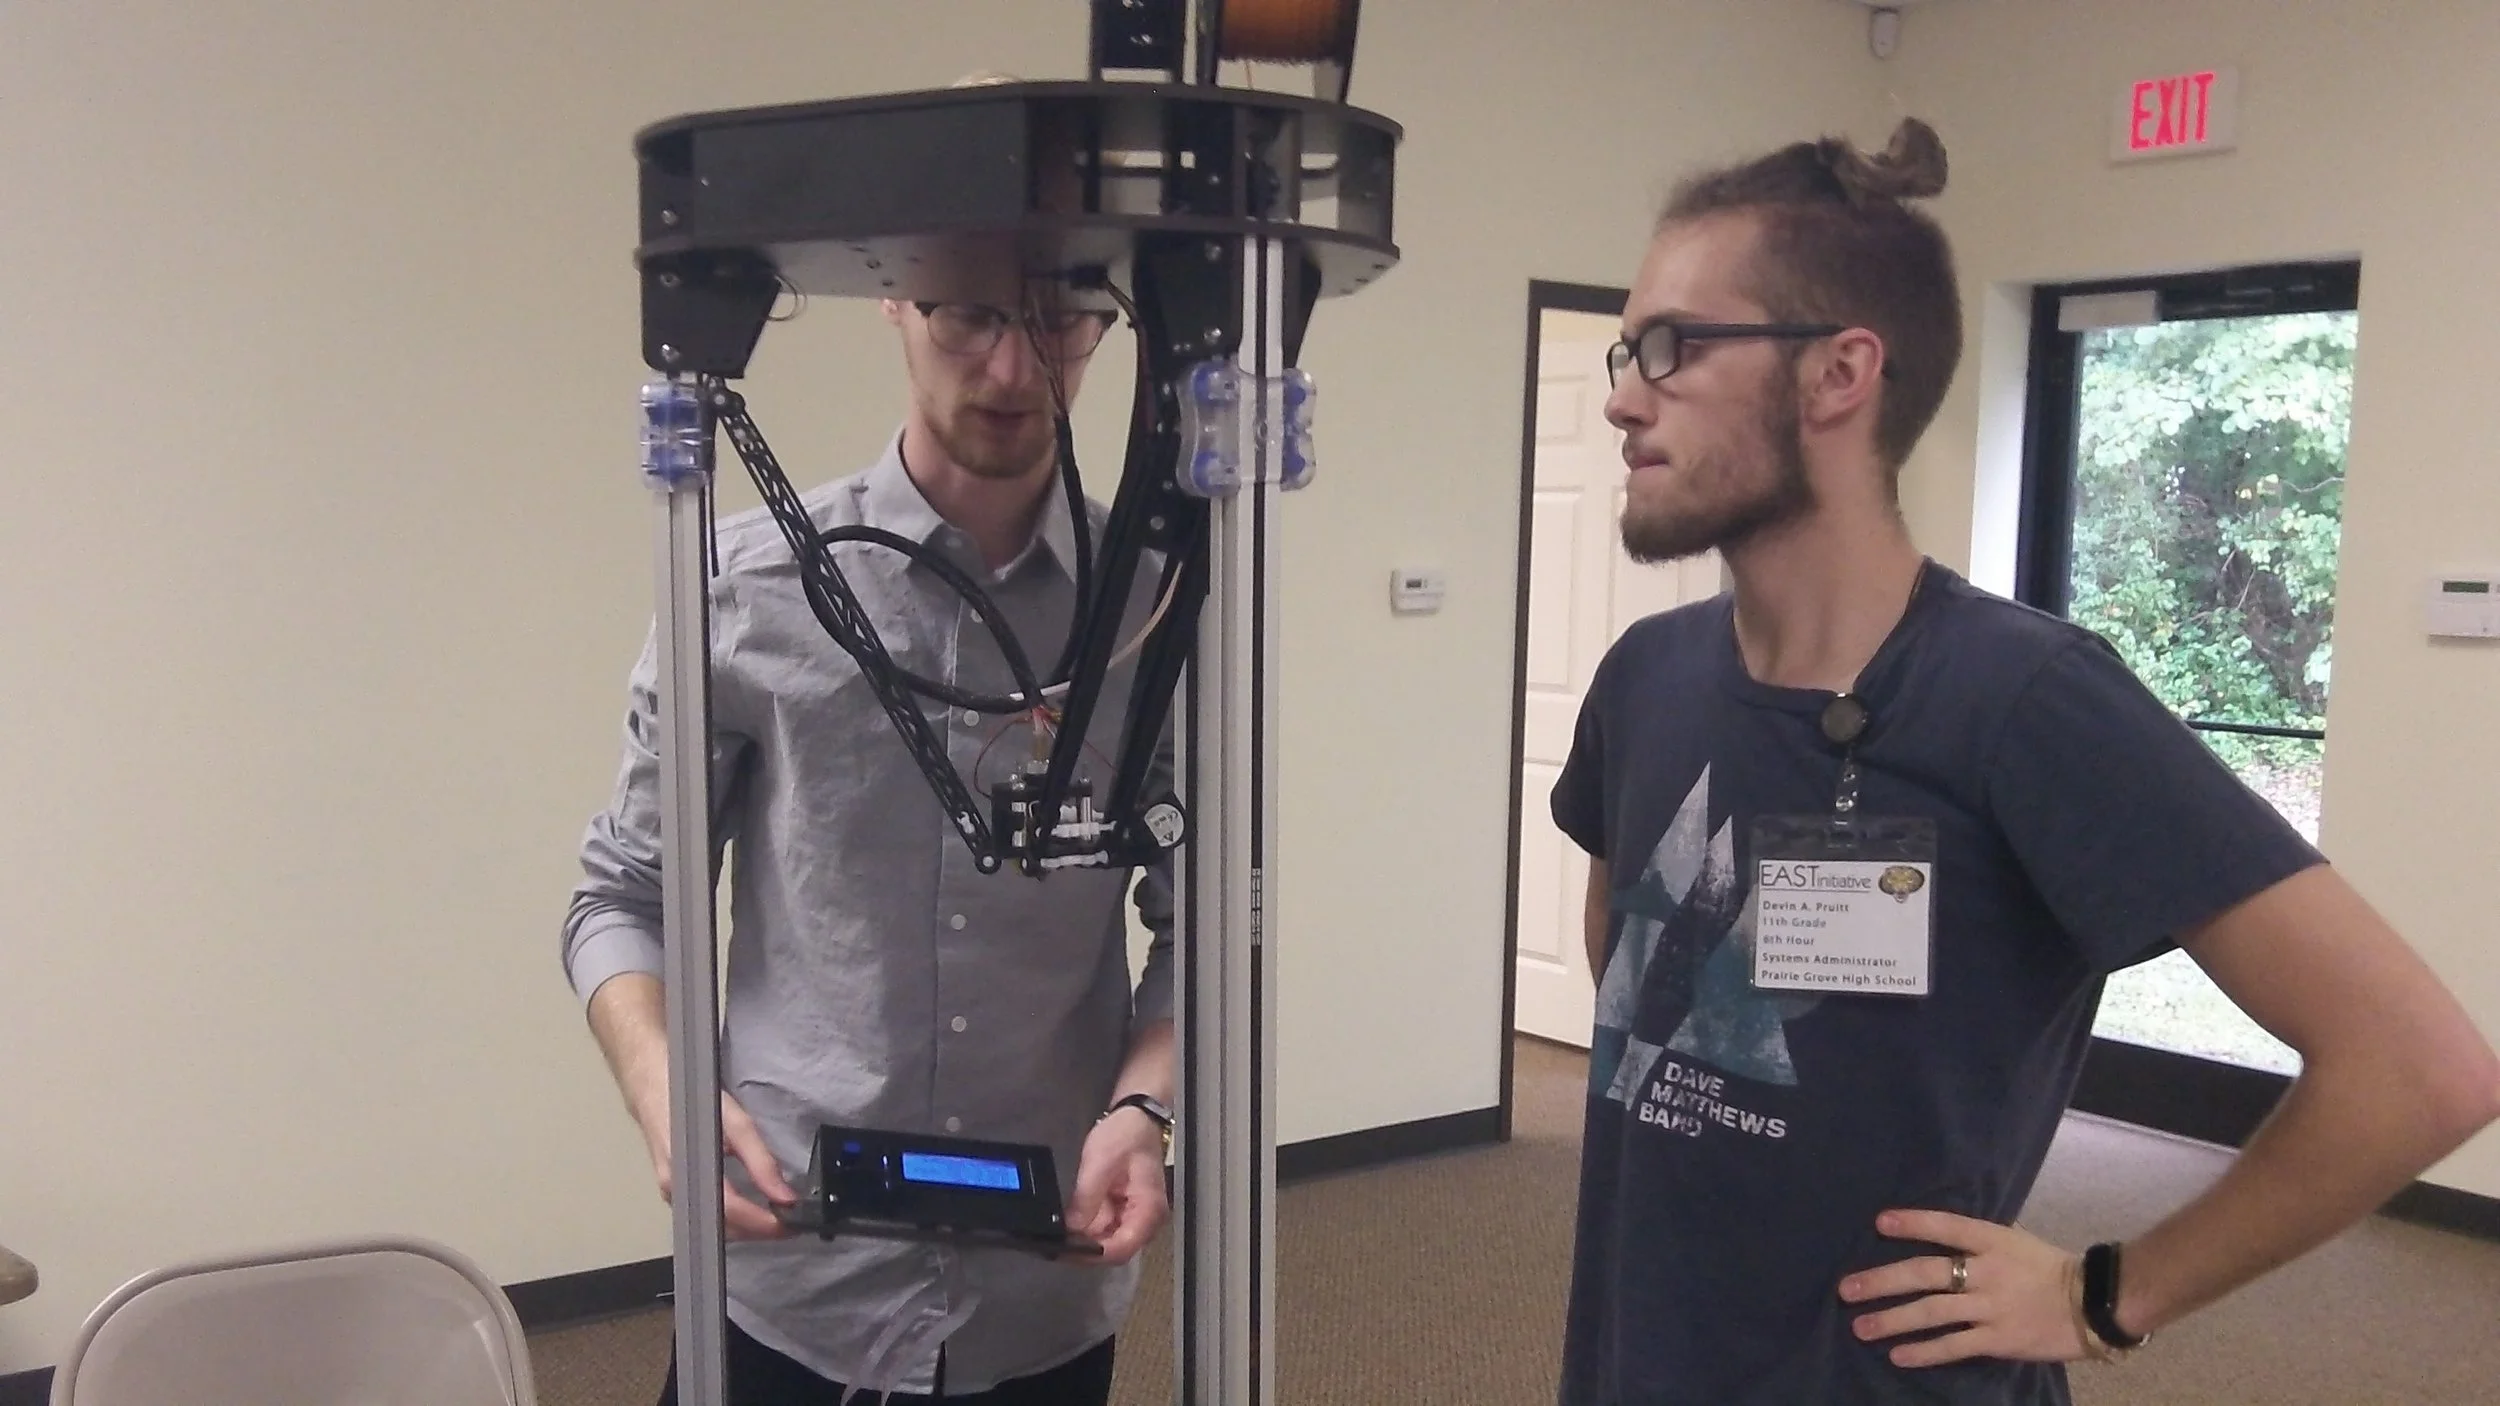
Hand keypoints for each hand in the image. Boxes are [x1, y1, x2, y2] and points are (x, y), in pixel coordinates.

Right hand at [637, 1087, 798, 1241]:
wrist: (651, 1083)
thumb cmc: (693, 1100)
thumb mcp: (735, 1124)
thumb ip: (760, 1161)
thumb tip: (783, 1195)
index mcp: (691, 1173)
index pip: (733, 1212)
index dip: (764, 1224)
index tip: (791, 1225)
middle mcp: (677, 1191)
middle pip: (722, 1226)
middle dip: (758, 1230)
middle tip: (789, 1223)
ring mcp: (671, 1193)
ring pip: (712, 1224)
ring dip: (744, 1227)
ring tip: (774, 1216)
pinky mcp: (672, 1190)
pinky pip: (703, 1213)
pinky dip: (729, 1217)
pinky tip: (748, 1207)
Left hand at [1064, 1107, 1169, 1265]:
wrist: (1136, 1115)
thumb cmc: (1124, 1136)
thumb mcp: (1100, 1165)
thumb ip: (1086, 1200)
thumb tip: (1069, 1231)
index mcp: (1147, 1211)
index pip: (1121, 1249)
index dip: (1093, 1254)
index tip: (1065, 1252)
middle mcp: (1145, 1220)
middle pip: (1114, 1249)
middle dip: (1085, 1249)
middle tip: (1053, 1246)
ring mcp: (1135, 1215)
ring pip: (1107, 1240)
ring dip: (1084, 1239)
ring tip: (1055, 1237)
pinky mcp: (1124, 1209)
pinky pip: (1105, 1226)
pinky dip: (1086, 1227)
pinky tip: (1067, 1224)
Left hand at [1838, 1210, 2091, 1367]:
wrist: (2093, 1303)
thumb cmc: (2047, 1267)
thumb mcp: (2014, 1239)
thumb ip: (1977, 1237)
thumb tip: (1938, 1229)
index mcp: (1992, 1240)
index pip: (1946, 1226)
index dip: (1913, 1223)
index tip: (1879, 1223)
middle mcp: (1986, 1271)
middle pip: (1925, 1273)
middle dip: (1882, 1280)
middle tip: (1847, 1289)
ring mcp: (1991, 1307)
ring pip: (1932, 1312)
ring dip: (1892, 1320)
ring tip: (1860, 1327)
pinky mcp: (1999, 1339)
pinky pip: (1954, 1345)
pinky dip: (1924, 1351)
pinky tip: (1898, 1356)